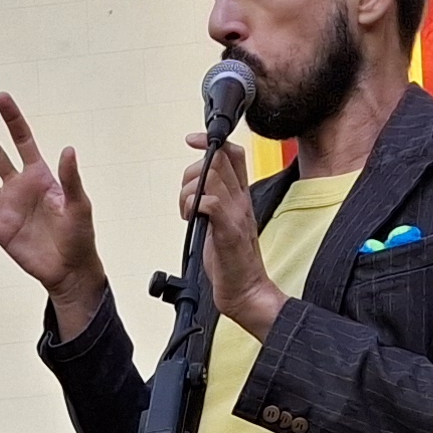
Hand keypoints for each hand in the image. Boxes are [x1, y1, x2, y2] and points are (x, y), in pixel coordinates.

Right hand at [0, 95, 107, 331]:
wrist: (69, 269)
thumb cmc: (80, 236)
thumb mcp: (79, 205)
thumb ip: (71, 178)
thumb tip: (68, 149)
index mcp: (39, 176)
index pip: (22, 140)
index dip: (12, 119)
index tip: (0, 97)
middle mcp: (18, 186)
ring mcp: (6, 207)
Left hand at [180, 131, 277, 338]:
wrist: (246, 290)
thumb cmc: (232, 262)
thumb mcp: (223, 223)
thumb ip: (213, 202)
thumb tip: (194, 189)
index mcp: (241, 196)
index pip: (233, 154)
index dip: (211, 142)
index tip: (193, 141)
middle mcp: (241, 201)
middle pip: (218, 160)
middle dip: (191, 172)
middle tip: (186, 198)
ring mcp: (236, 215)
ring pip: (210, 177)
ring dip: (188, 191)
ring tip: (187, 213)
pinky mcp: (228, 232)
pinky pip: (211, 203)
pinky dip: (194, 205)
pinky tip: (191, 219)